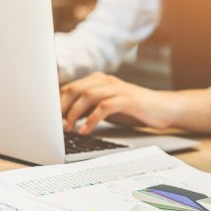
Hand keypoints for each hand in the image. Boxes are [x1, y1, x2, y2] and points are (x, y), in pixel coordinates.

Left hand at [60, 72, 210, 134]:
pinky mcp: (128, 99)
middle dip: (62, 107)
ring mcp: (118, 88)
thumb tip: (64, 118)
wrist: (164, 109)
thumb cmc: (134, 110)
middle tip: (55, 125)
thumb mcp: (108, 107)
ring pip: (88, 95)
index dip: (57, 101)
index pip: (71, 87)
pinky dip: (92, 118)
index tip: (46, 117)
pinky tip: (86, 130)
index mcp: (100, 80)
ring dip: (75, 113)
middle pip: (76, 89)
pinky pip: (105, 106)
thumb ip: (90, 107)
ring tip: (68, 128)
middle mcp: (107, 81)